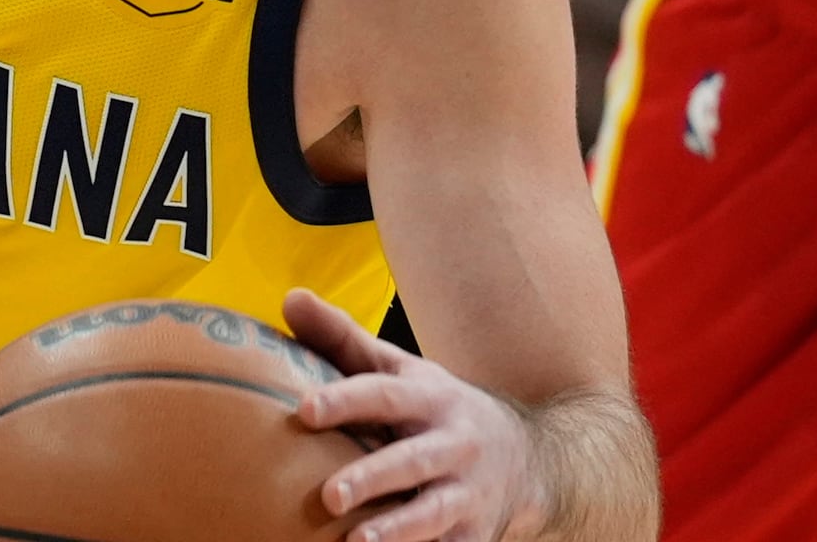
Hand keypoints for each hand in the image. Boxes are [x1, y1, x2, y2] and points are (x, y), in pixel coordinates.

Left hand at [285, 288, 549, 541]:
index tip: (305, 410)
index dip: (346, 399)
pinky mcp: (474, 535)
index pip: (384, 394)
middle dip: (373, 477)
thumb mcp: (400, 371)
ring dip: (399, 530)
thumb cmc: (437, 409)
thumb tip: (291, 298)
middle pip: (412, 459)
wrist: (526, 458)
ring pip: (433, 512)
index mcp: (429, 397)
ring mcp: (467, 492)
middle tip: (328, 496)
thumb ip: (343, 340)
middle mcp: (453, 443)